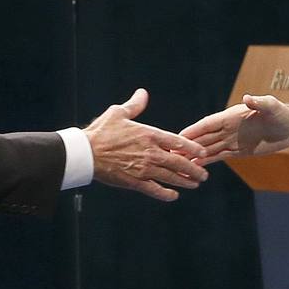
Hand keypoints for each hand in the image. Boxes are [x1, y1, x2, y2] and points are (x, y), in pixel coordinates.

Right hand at [85, 88, 207, 201]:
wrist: (85, 153)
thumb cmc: (101, 131)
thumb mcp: (118, 113)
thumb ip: (134, 105)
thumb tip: (143, 93)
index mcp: (149, 134)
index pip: (178, 141)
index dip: (192, 148)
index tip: (202, 152)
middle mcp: (150, 152)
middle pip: (179, 162)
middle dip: (194, 169)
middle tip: (203, 174)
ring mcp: (144, 169)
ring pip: (171, 177)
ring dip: (185, 181)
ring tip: (195, 184)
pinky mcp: (135, 182)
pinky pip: (155, 190)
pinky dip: (166, 194)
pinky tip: (174, 195)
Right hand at [180, 95, 288, 162]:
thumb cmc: (281, 114)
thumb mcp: (271, 107)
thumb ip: (259, 103)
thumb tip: (248, 98)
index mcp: (231, 116)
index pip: (208, 124)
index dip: (193, 130)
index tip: (178, 136)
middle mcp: (228, 128)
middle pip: (204, 138)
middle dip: (188, 145)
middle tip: (171, 152)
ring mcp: (232, 140)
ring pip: (209, 149)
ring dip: (194, 155)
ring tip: (178, 163)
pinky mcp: (238, 150)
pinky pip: (219, 156)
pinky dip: (207, 162)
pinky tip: (196, 167)